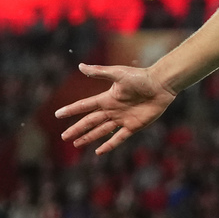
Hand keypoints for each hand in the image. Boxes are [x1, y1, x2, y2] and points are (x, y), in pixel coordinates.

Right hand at [56, 63, 176, 154]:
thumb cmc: (140, 77)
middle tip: (64, 137)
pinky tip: (98, 151)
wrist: (161, 85)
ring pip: (101, 131)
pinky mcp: (133, 126)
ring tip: (76, 144)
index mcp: (106, 98)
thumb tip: (80, 66)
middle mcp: (112, 110)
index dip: (71, 110)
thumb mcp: (118, 73)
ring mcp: (122, 119)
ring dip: (88, 137)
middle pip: (90, 122)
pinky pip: (118, 138)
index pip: (84, 106)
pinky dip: (108, 145)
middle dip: (77, 129)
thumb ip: (99, 72)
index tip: (58, 114)